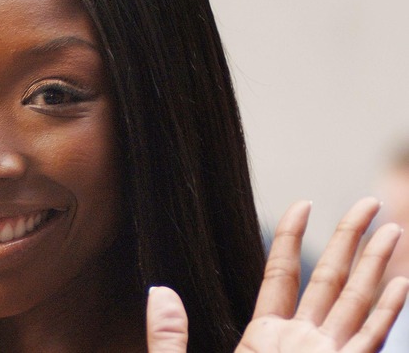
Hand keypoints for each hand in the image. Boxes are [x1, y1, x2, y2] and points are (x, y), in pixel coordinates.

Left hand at [146, 197, 408, 351]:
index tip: (305, 204)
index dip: (294, 238)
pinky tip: (401, 283)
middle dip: (351, 240)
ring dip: (377, 265)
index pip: (282, 274)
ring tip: (392, 228)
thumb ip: (170, 336)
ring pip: (357, 301)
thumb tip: (158, 291)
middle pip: (330, 279)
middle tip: (371, 202)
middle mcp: (301, 344)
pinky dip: (387, 312)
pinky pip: (370, 338)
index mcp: (263, 338)